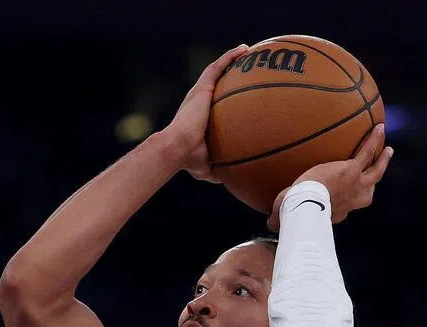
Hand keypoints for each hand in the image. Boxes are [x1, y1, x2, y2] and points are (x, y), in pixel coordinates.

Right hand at [162, 45, 249, 179]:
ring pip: (218, 70)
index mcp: (198, 118)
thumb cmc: (189, 159)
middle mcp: (198, 102)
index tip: (238, 97)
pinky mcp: (202, 87)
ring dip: (232, 60)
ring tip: (248, 52)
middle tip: (246, 71)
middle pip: (217, 84)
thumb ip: (219, 169)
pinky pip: (219, 66)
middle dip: (230, 76)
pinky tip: (245, 49)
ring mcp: (199, 93)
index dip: (225, 99)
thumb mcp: (207, 167)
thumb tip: (232, 179)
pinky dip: (231, 57)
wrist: (178, 148)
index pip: (214, 105)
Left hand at [267, 123, 393, 229]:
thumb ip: (278, 217)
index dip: (344, 204)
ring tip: (387, 151)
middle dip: (372, 183)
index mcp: (337, 212)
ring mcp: (355, 185)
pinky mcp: (353, 171)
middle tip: (377, 173)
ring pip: (375, 173)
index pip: (344, 207)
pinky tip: (378, 128)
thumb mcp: (286, 215)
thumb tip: (268, 223)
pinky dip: (374, 141)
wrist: (306, 205)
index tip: (343, 199)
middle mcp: (351, 202)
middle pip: (367, 193)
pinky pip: (367, 152)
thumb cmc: (294, 213)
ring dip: (382, 162)